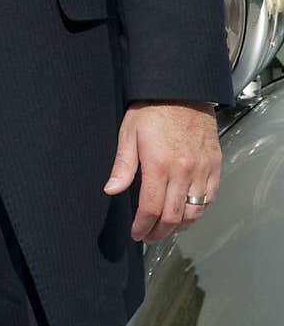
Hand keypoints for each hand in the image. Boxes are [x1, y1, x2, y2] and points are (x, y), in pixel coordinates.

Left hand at [104, 100, 221, 242]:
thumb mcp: (129, 133)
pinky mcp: (214, 165)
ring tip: (167, 228)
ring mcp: (201, 169)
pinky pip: (209, 197)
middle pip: (173, 216)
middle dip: (159, 232)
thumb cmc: (153, 109)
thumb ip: (123, 165)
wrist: (182, 90)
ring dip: (180, 226)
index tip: (137, 233)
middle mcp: (183, 171)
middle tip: (149, 236)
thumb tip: (111, 190)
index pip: (151, 208)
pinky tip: (187, 213)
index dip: (143, 226)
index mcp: (159, 165)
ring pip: (194, 212)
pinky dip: (199, 211)